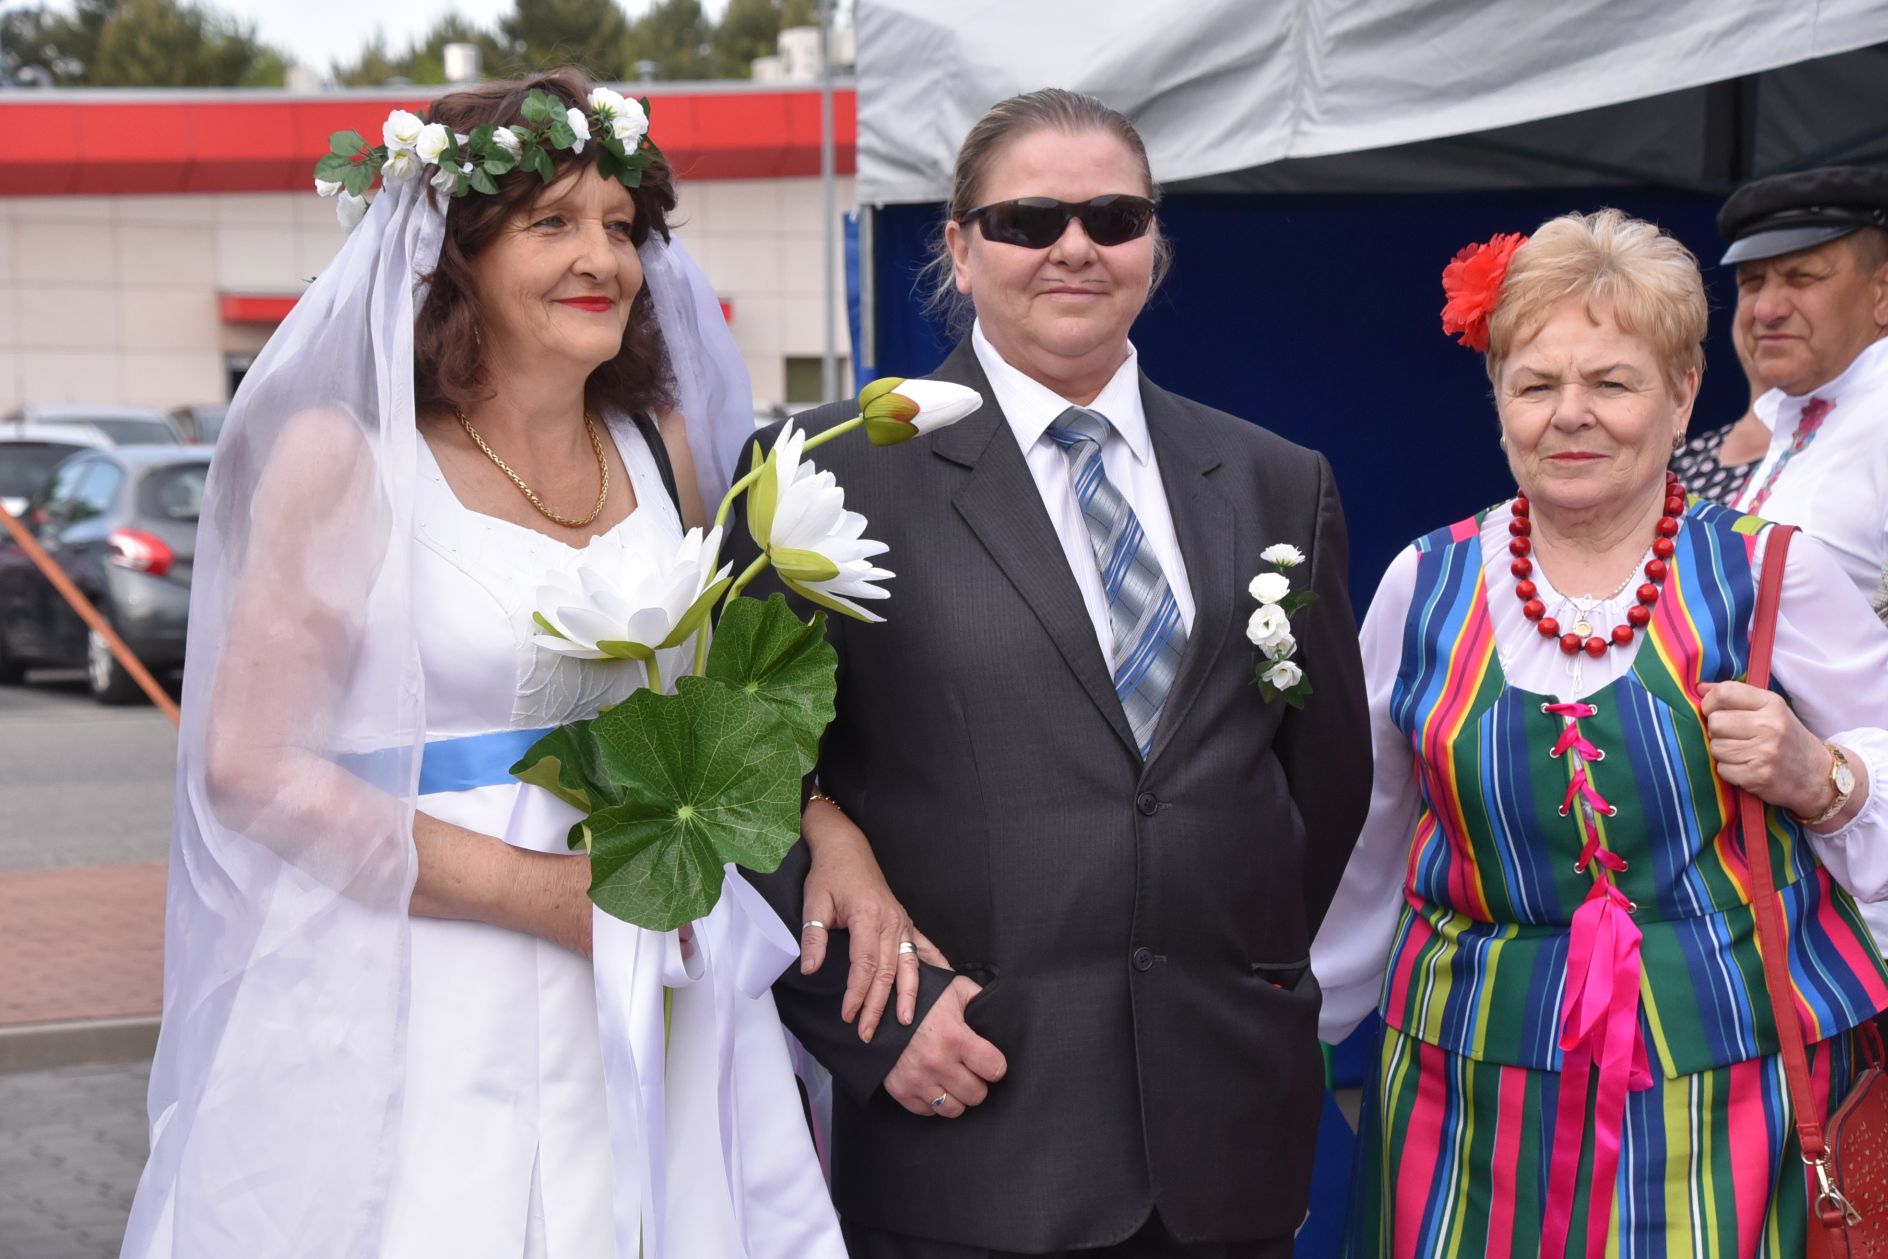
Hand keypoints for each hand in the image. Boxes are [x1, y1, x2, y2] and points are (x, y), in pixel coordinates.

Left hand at [800, 798, 949, 1040]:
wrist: (846, 850)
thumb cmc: (829, 875)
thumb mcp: (814, 903)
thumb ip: (814, 937)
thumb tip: (811, 969)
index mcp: (868, 917)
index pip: (865, 965)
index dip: (857, 993)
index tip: (848, 1015)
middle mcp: (890, 922)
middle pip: (888, 972)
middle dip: (878, 1005)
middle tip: (868, 1032)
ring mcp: (902, 922)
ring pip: (909, 965)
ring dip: (907, 995)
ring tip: (905, 1022)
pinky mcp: (906, 922)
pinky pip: (925, 948)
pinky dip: (936, 966)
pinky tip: (944, 984)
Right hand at [882, 975, 1006, 1117]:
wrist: (876, 1006)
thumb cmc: (920, 998)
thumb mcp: (954, 989)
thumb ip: (979, 999)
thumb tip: (998, 1010)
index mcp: (955, 1038)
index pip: (995, 1069)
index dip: (996, 1066)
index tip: (989, 1062)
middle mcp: (937, 1063)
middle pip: (977, 1095)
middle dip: (977, 1083)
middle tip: (970, 1071)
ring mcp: (918, 1080)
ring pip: (954, 1109)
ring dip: (956, 1096)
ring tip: (952, 1080)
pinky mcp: (901, 1090)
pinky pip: (928, 1112)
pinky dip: (933, 1102)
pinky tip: (933, 1084)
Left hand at [1700, 681, 1834, 817]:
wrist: (1816, 775)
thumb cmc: (1786, 739)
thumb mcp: (1769, 710)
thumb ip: (1736, 696)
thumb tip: (1700, 687)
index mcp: (1771, 704)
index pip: (1724, 692)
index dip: (1710, 702)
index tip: (1714, 711)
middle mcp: (1770, 726)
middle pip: (1715, 722)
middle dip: (1717, 731)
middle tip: (1733, 737)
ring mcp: (1765, 752)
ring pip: (1716, 747)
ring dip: (1722, 752)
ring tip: (1743, 753)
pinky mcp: (1758, 776)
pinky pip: (1722, 769)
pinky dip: (1729, 771)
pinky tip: (1746, 768)